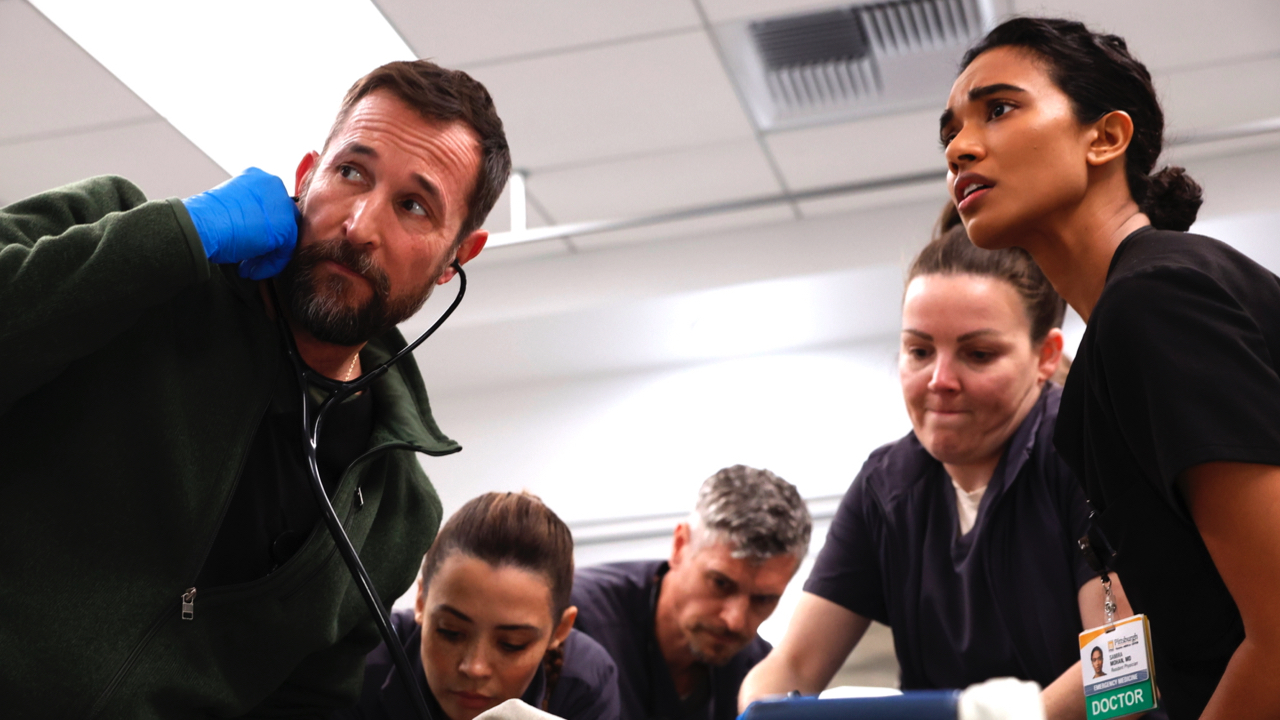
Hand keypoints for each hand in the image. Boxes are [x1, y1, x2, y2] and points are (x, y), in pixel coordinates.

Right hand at [182, 167, 297, 279]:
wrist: (200, 225)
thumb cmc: (206, 219)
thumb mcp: (230, 208)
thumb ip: (249, 213)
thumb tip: (256, 231)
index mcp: (257, 178)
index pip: (271, 207)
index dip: (260, 230)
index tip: (248, 244)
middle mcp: (272, 185)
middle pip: (281, 220)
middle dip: (266, 244)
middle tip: (249, 259)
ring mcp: (281, 204)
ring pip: (285, 236)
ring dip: (266, 256)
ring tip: (247, 268)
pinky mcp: (285, 226)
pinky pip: (285, 251)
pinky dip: (269, 264)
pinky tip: (252, 270)